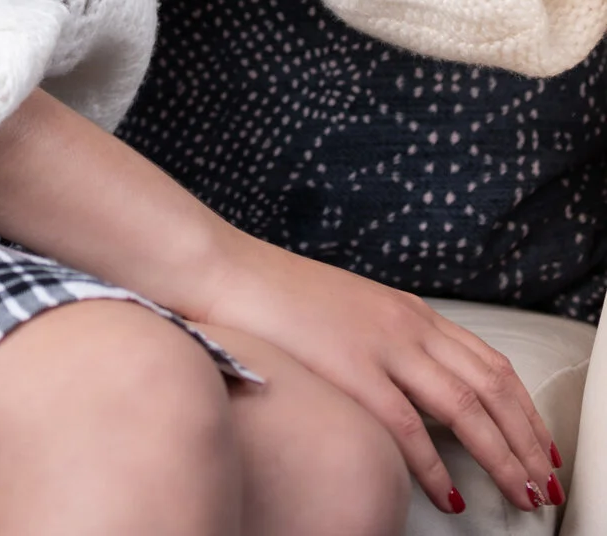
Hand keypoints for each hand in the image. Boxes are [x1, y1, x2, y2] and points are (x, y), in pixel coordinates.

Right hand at [195, 232, 560, 516]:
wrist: (225, 270)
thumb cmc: (277, 295)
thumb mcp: (351, 310)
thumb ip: (388, 342)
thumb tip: (414, 389)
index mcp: (409, 310)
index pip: (490, 362)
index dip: (523, 407)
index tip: (539, 442)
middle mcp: (407, 323)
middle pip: (491, 387)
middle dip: (525, 439)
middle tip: (540, 480)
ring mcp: (381, 345)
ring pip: (465, 408)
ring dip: (500, 456)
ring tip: (516, 492)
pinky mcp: (352, 370)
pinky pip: (409, 428)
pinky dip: (436, 468)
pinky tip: (448, 495)